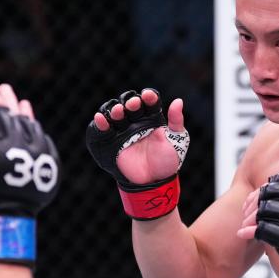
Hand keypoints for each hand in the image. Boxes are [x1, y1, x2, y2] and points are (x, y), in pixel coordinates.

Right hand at [86, 88, 188, 219]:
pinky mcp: (113, 141)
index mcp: (153, 118)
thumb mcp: (177, 140)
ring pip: (117, 114)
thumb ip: (176, 121)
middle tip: (133, 104)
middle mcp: (137, 121)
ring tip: (118, 112)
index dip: (148, 97)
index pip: (149, 102)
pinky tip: (100, 118)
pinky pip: (104, 130)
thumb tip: (178, 101)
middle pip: (130, 105)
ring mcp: (124, 131)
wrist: (154, 180)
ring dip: (116, 110)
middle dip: (131, 102)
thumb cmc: (168, 160)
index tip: (148, 96)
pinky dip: (101, 123)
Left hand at [240, 171, 278, 277]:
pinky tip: (244, 234)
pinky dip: (251, 231)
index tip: (252, 202)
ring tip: (245, 225)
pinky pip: (264, 229)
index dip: (261, 190)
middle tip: (246, 215)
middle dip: (254, 204)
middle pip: (269, 194)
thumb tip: (254, 191)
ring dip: (250, 218)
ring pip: (265, 210)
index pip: (278, 181)